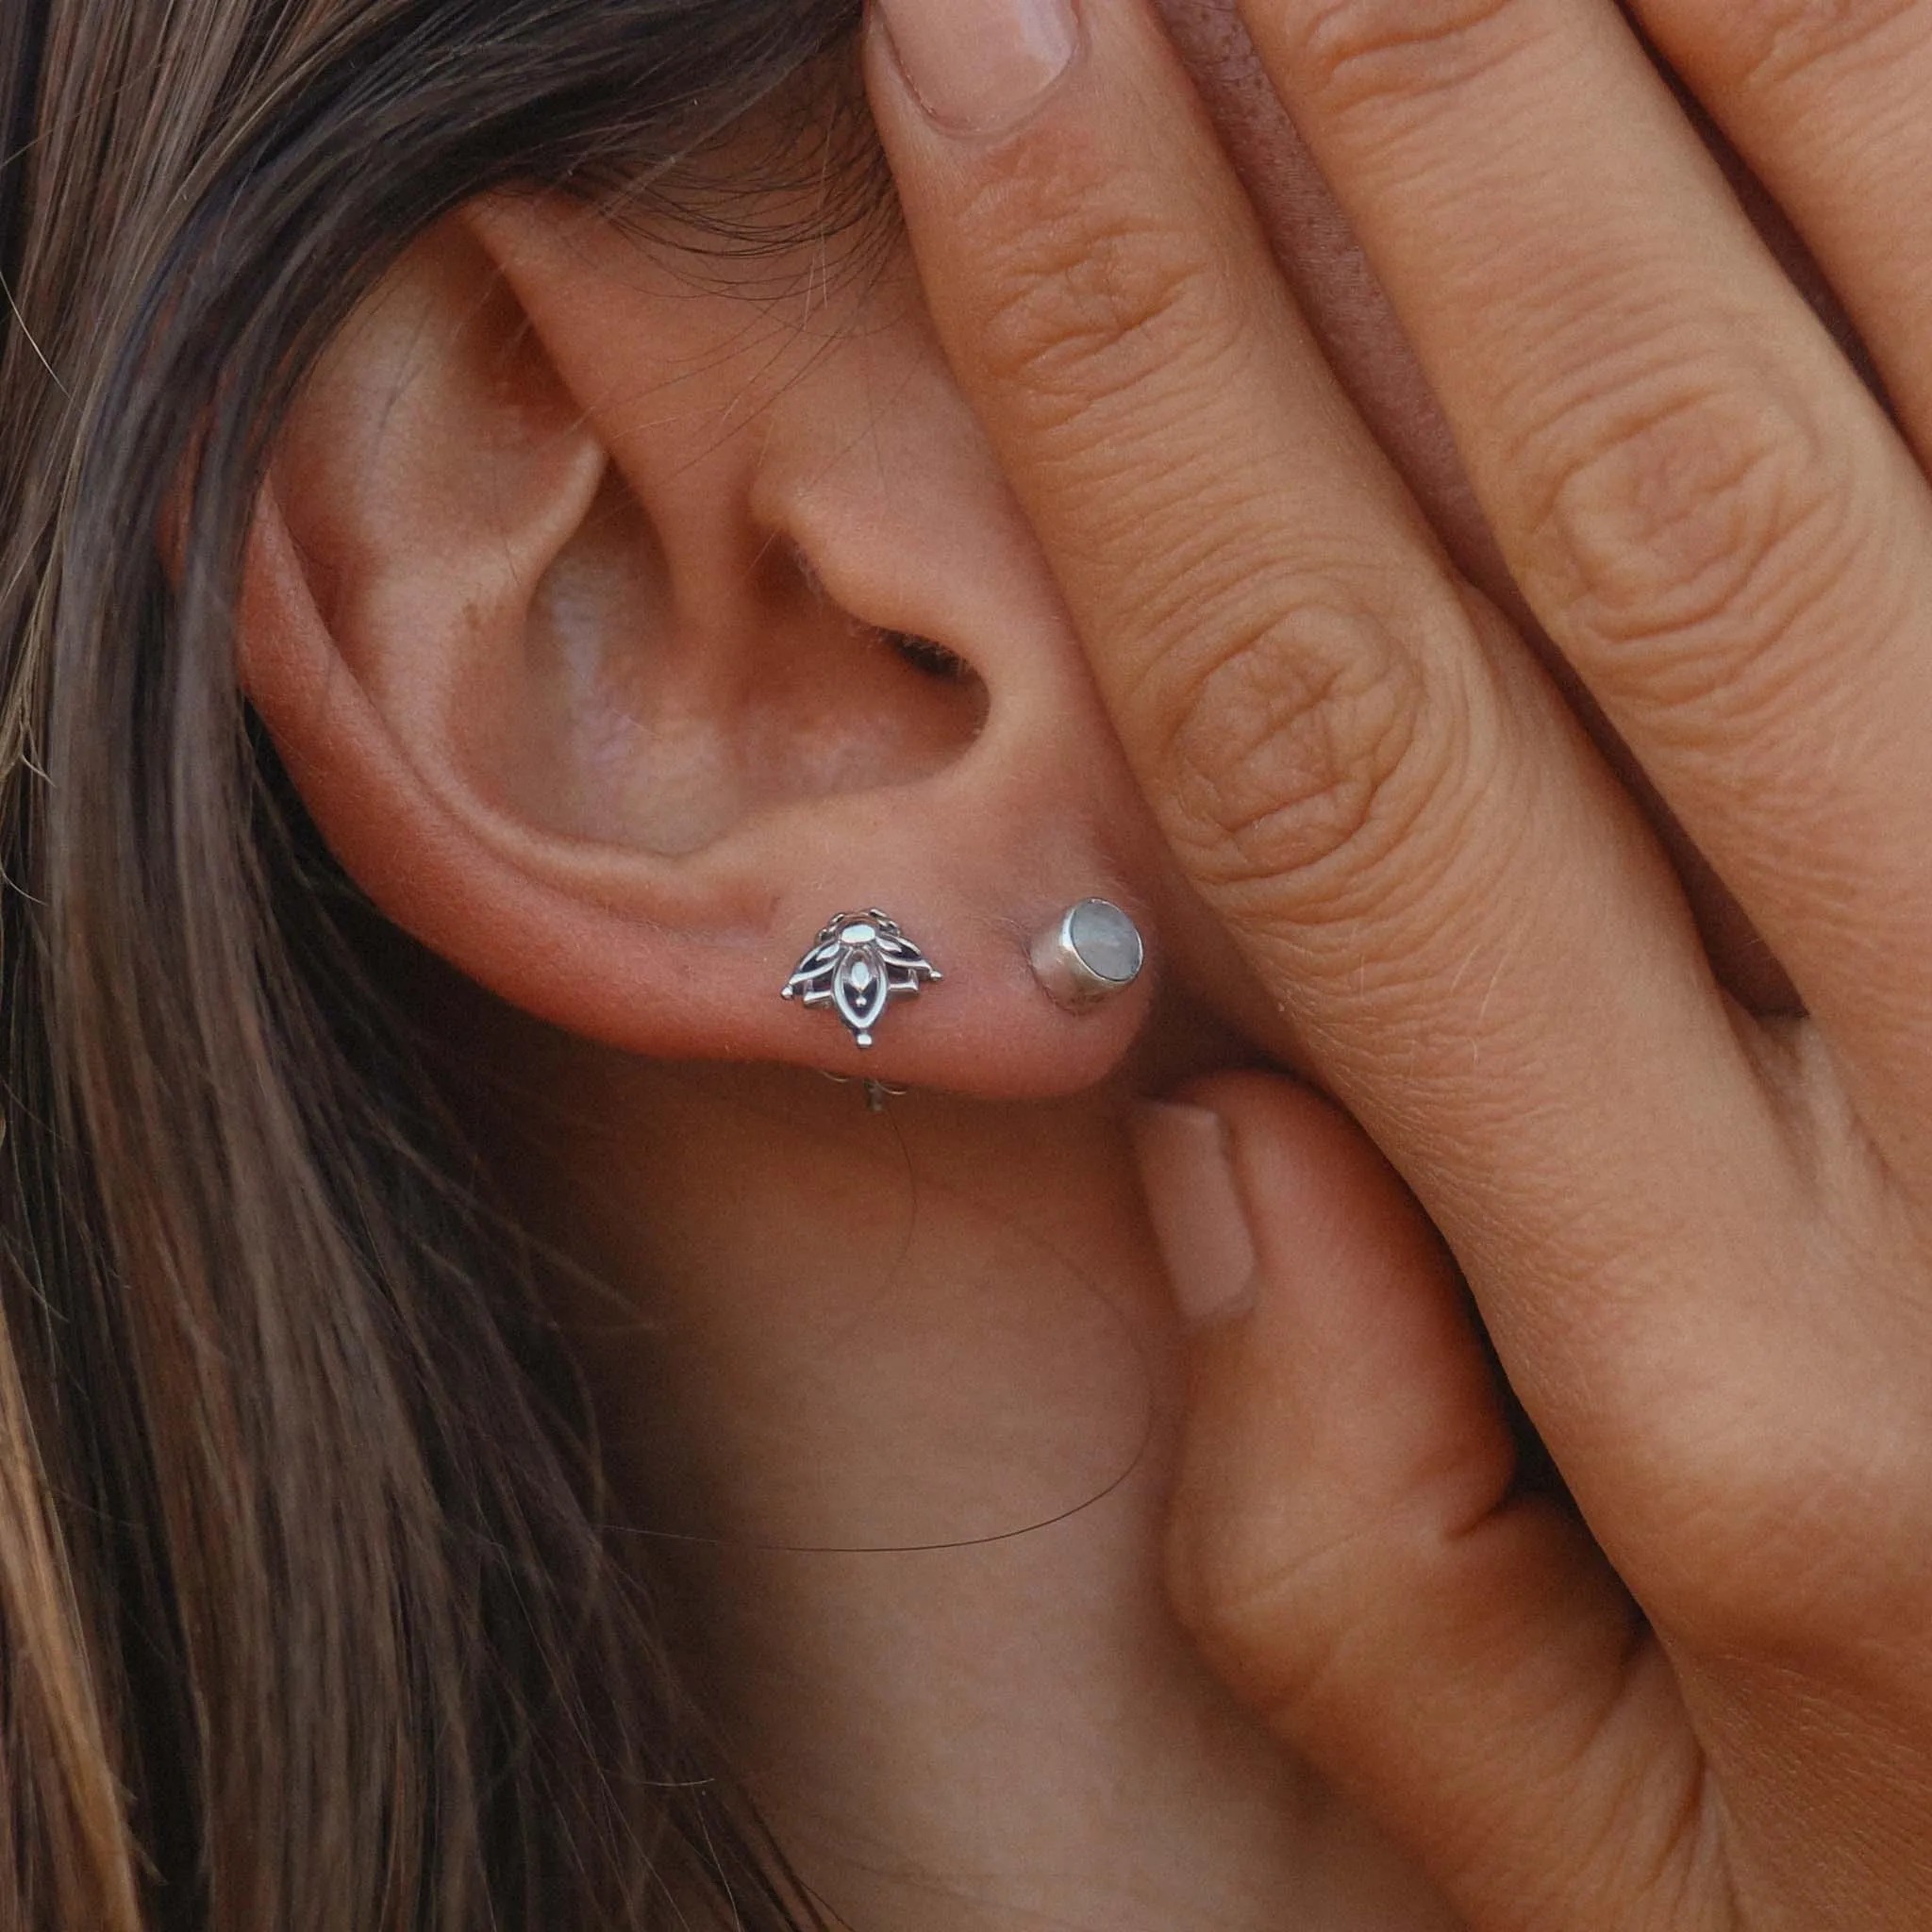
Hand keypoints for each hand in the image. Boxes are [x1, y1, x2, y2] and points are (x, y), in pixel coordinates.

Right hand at [865, 0, 1931, 1924]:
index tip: (983, 55)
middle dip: (1397, 77)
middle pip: (1644, 475)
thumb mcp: (1613, 1869)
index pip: (1339, 735)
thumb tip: (1219, 1150)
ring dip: (1726, 27)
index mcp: (1752, 1400)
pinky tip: (1833, 35)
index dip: (1133, 360)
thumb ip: (1344, 1551)